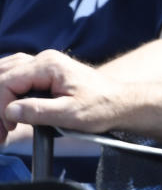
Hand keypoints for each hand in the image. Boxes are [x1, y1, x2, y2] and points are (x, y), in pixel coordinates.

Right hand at [0, 50, 122, 142]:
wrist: (121, 103)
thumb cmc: (102, 107)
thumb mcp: (70, 114)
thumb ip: (38, 111)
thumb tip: (9, 111)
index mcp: (49, 65)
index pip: (7, 82)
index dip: (0, 107)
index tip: (6, 129)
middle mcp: (44, 59)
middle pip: (3, 74)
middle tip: (1, 130)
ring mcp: (45, 64)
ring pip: (7, 72)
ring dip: (0, 95)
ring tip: (3, 122)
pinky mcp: (46, 73)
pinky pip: (17, 76)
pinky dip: (7, 91)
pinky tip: (8, 108)